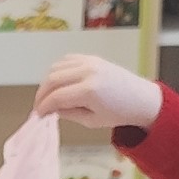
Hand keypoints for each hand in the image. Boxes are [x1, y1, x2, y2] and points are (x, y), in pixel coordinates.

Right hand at [31, 51, 159, 136]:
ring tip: (48, 96)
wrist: (140, 98)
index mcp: (89, 90)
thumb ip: (68, 113)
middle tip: (39, 107)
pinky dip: (58, 70)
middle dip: (41, 94)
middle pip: (52, 79)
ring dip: (48, 82)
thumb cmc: (119, 113)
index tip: (38, 115)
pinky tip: (58, 83)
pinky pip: (66, 60)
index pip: (56, 97)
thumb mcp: (91, 121)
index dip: (43, 107)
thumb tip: (51, 109)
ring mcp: (90, 62)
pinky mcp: (91, 58)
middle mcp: (88, 72)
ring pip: (56, 68)